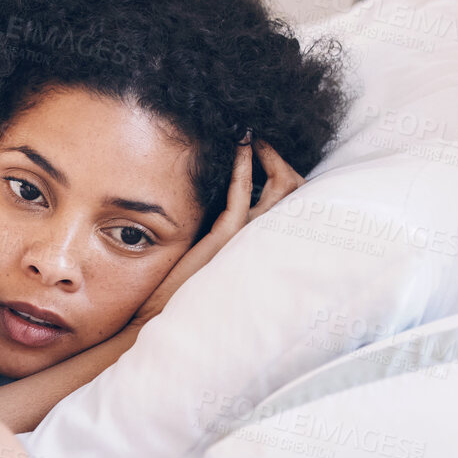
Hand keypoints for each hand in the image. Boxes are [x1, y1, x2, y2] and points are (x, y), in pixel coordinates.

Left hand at [126, 137, 304, 332]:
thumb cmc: (182, 294)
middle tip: (264, 139)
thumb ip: (227, 231)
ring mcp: (248, 241)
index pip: (294, 204)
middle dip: (283, 160)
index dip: (286, 174)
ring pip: (281, 190)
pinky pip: (242, 194)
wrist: (161, 321)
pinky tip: (239, 149)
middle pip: (297, 193)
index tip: (268, 151)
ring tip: (253, 136)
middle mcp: (265, 243)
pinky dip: (242, 166)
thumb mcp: (214, 255)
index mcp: (265, 246)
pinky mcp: (226, 239)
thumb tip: (226, 201)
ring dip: (268, 156)